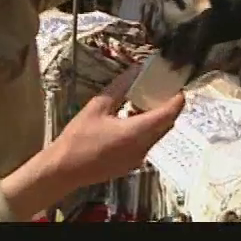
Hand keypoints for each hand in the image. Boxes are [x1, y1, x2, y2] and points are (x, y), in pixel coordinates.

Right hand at [52, 65, 184, 188]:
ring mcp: (138, 159)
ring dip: (156, 119)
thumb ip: (120, 87)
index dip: (177, 100)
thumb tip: (136, 70)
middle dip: (168, 107)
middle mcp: (143, 148)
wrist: (62, 171)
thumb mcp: (98, 106)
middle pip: (166, 125)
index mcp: (136, 132)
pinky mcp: (131, 165)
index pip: (168, 115)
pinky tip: (130, 119)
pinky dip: (146, 130)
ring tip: (143, 102)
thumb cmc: (78, 138)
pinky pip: (146, 144)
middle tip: (161, 90)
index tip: (177, 86)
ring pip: (157, 135)